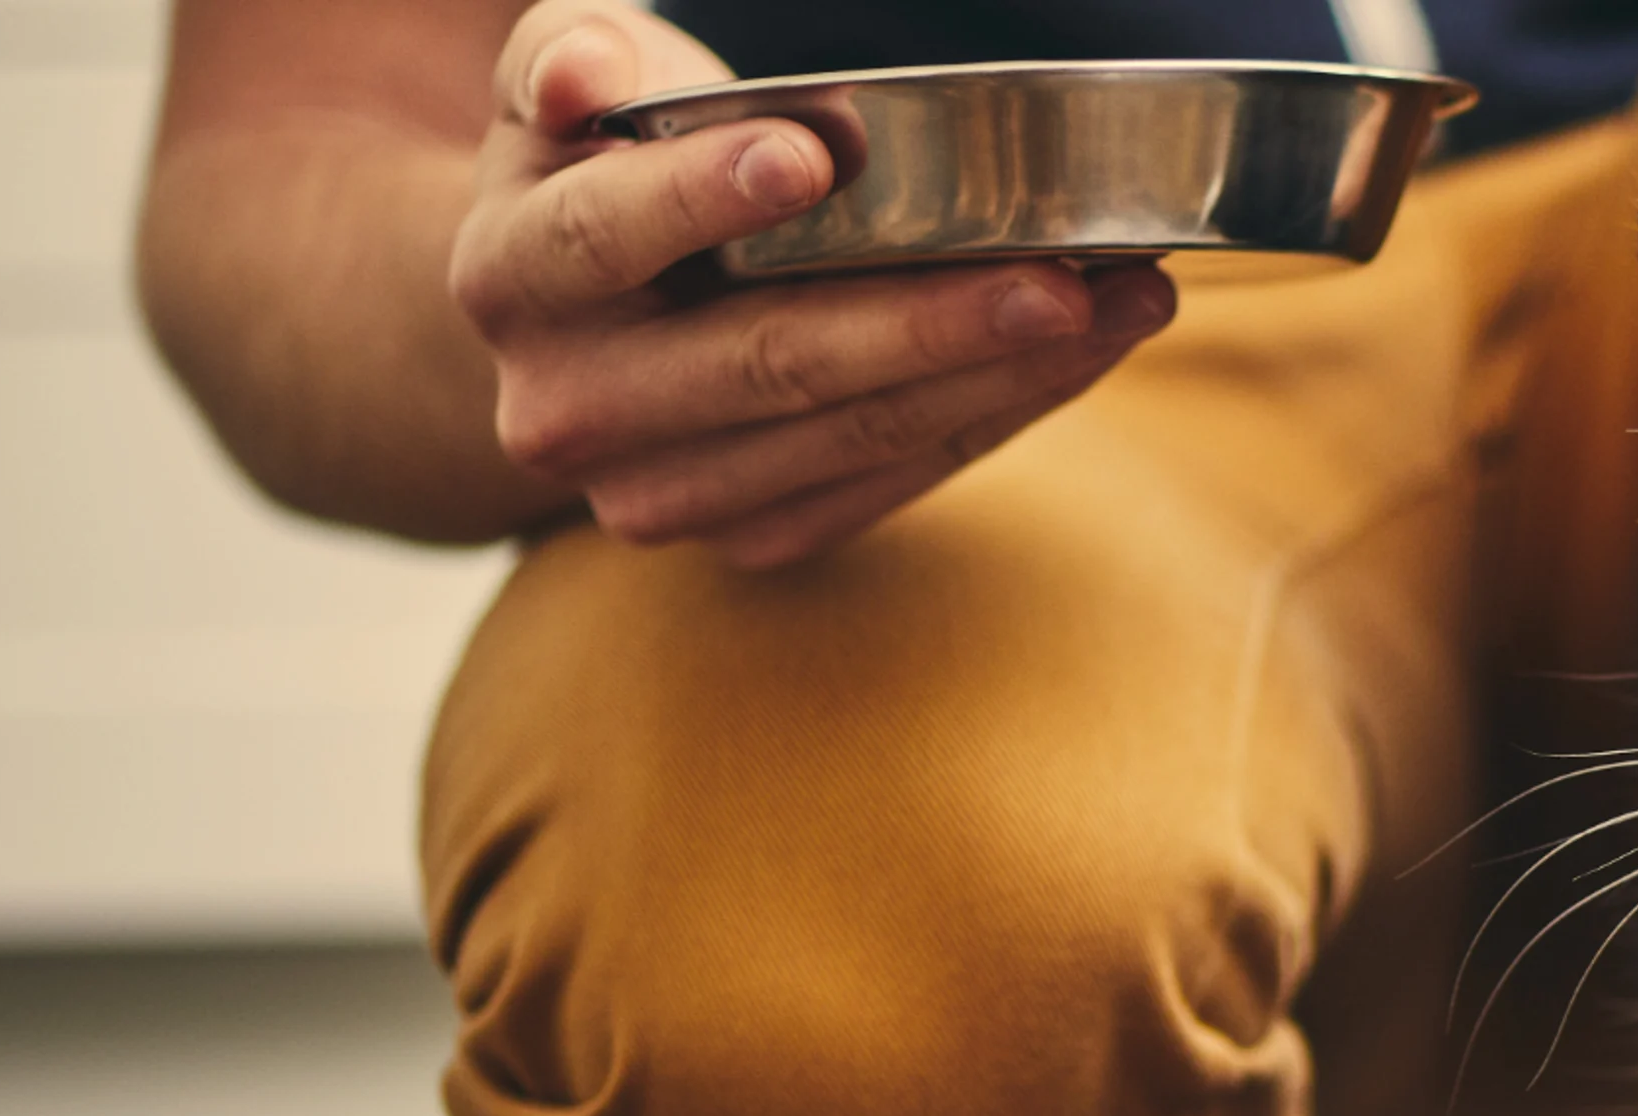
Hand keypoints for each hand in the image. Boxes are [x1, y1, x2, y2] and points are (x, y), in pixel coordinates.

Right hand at [447, 0, 1174, 566]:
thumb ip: (573, 54)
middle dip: (926, 319)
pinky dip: (997, 415)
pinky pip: (889, 483)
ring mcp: (657, 492)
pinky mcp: (746, 538)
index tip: (812, 156)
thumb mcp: (573, 76)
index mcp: (511, 273)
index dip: (701, 197)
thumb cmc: (607, 159)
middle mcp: (567, 406)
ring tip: (1125, 302)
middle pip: (764, 362)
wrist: (579, 320)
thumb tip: (583, 78)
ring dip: (1004, 373)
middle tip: (1059, 277)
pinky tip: (1084, 353)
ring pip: (850, 436)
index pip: (600, 237)